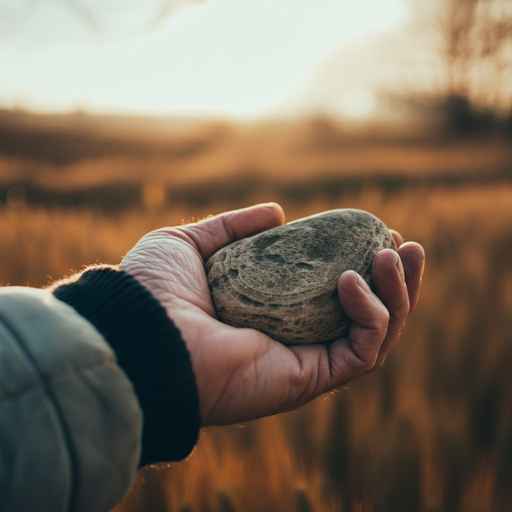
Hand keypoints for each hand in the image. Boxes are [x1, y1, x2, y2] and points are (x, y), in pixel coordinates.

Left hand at [120, 203, 424, 425]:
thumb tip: (279, 212)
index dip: (363, 265)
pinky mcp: (306, 379)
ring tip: (396, 254)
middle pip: (365, 317)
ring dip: (397, 295)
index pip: (331, 294)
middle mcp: (291, 339)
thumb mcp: (192, 244)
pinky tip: (353, 281)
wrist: (136, 333)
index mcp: (269, 311)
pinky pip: (360, 353)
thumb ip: (234, 227)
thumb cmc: (153, 290)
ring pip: (374, 336)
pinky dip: (371, 316)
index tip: (379, 233)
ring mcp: (302, 362)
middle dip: (397, 282)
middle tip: (406, 245)